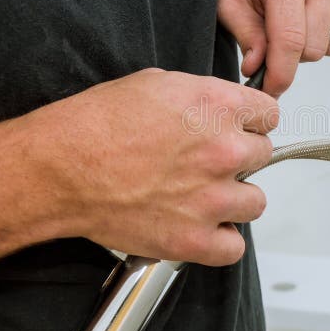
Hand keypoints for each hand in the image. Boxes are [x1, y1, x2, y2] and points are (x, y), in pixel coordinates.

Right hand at [29, 68, 277, 265]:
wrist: (60, 167)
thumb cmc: (97, 123)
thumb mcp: (157, 83)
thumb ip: (203, 96)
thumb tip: (221, 108)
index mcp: (218, 106)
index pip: (269, 114)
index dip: (252, 121)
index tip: (240, 129)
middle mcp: (224, 150)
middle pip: (264, 155)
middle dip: (239, 157)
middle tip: (206, 162)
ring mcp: (212, 197)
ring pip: (256, 201)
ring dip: (234, 199)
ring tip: (203, 196)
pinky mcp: (194, 239)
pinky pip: (234, 247)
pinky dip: (220, 241)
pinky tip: (201, 227)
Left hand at [218, 0, 329, 96]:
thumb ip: (244, 35)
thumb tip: (256, 68)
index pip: (289, 40)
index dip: (281, 74)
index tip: (272, 89)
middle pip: (313, 50)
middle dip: (293, 55)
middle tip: (280, 31)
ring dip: (315, 44)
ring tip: (300, 18)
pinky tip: (318, 13)